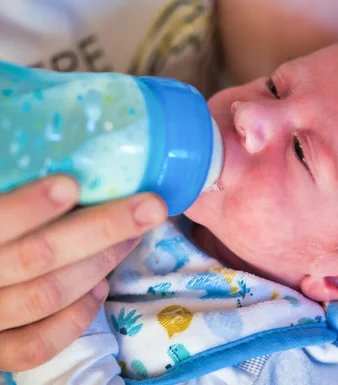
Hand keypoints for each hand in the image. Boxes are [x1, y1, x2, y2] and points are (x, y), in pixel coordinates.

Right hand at [0, 175, 166, 371]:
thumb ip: (11, 188)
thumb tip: (70, 168)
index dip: (31, 204)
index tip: (74, 183)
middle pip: (38, 257)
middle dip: (101, 229)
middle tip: (150, 206)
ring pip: (46, 296)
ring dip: (99, 264)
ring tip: (134, 237)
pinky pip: (38, 343)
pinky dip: (76, 317)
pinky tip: (102, 288)